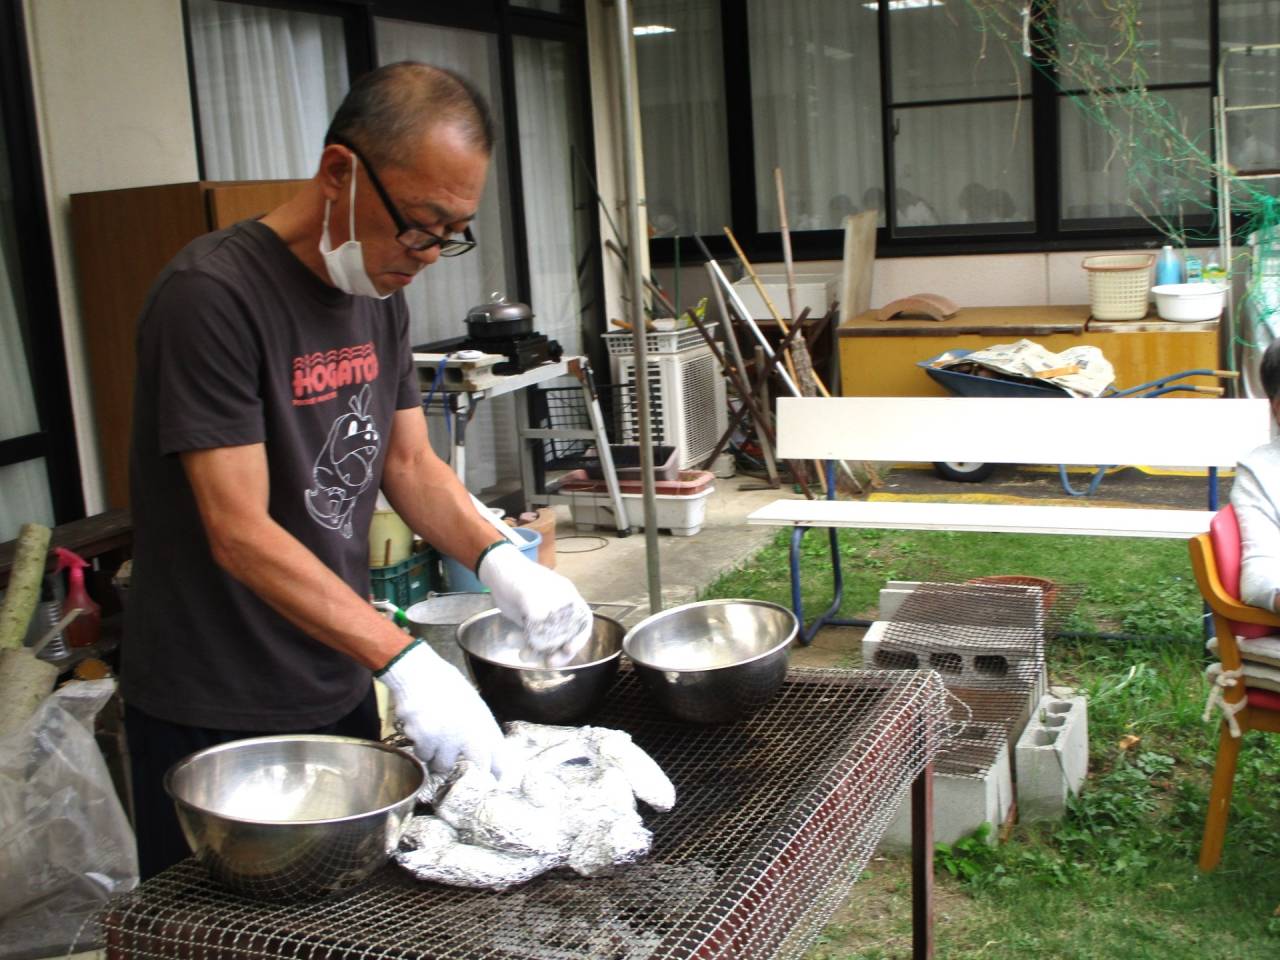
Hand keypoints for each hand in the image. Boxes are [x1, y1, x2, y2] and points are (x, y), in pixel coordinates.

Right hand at [378, 640, 505, 776]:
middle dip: (452, 764)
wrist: (419, 674)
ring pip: (437, 763)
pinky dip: (420, 744)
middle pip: (457, 768)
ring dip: (434, 755)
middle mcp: (462, 735)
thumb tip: (492, 752)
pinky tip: (421, 726)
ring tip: (432, 734)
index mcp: (479, 724)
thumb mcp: (474, 704)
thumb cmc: (447, 687)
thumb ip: (482, 729)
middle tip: (449, 756)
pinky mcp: (421, 739)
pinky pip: (420, 753)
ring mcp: (441, 739)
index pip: (492, 757)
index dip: (495, 771)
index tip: (495, 781)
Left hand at [477, 542, 592, 666]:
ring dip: (539, 651)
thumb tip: (542, 634)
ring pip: (549, 640)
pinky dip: (525, 644)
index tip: (569, 649)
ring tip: (525, 656)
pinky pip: (533, 639)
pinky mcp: (531, 623)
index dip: (580, 637)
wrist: (496, 574)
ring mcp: (545, 617)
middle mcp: (560, 609)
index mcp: (567, 597)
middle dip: (559, 651)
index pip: (583, 620)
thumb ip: (537, 611)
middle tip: (550, 662)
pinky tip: (512, 642)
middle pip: (568, 635)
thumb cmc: (516, 576)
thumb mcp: (528, 591)